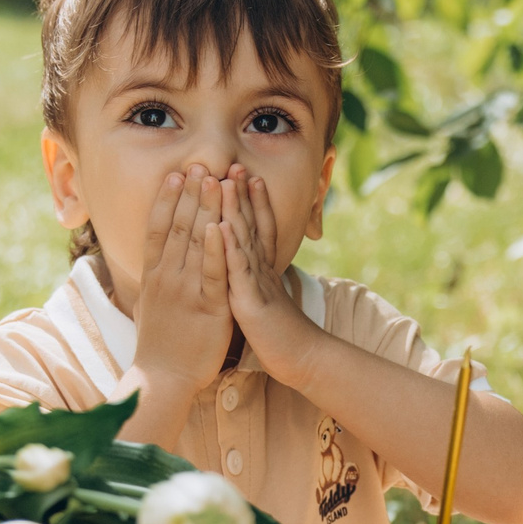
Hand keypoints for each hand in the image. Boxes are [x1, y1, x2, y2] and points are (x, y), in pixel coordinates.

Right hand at [132, 166, 232, 392]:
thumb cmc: (158, 345)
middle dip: (190, 194)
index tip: (176, 174)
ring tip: (214, 179)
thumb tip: (151, 262)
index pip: (158, 228)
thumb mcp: (148, 304)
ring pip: (197, 243)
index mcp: (153, 275)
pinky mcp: (208, 307)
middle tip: (199, 163)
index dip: (166, 199)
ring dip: (206, 209)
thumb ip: (153, 280)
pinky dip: (218, 248)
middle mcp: (167, 277)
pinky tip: (223, 225)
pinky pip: (214, 273)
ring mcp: (186, 291)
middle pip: (178, 227)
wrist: (163, 378)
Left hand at [221, 169, 319, 385]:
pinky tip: (220, 227)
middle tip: (235, 164)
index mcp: (262, 271)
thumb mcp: (269, 300)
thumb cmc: (281, 335)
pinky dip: (230, 248)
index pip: (259, 229)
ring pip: (245, 240)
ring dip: (237, 210)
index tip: (245, 176)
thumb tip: (255, 269)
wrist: (301, 359)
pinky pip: (239, 272)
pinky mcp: (252, 302)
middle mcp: (261, 271)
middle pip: (253, 225)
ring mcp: (257, 284)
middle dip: (244, 194)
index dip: (254, 202)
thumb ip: (260, 280)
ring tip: (227, 181)